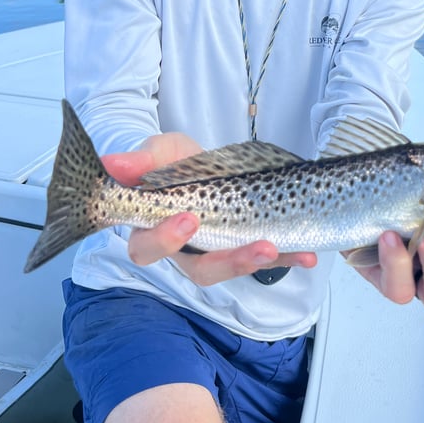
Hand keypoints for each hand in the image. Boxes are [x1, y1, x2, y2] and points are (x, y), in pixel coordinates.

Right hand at [102, 134, 317, 285]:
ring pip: (236, 268)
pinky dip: (290, 255)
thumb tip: (113, 164)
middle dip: (230, 261)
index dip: (165, 240)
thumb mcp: (157, 152)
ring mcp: (218, 251)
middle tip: (258, 246)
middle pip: (201, 270)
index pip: (148, 248)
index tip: (188, 219)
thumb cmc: (170, 163)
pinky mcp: (247, 246)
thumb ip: (139, 160)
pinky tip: (309, 253)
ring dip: (261, 262)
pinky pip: (268, 256)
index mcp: (153, 230)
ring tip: (282, 248)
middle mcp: (186, 251)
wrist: (202, 162)